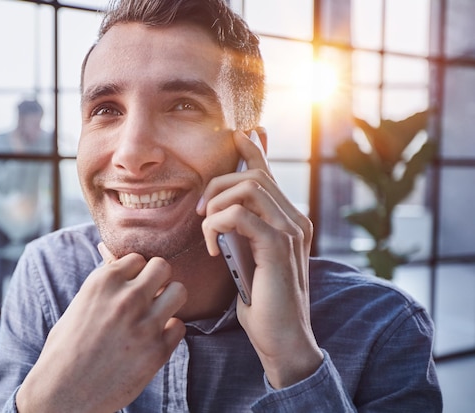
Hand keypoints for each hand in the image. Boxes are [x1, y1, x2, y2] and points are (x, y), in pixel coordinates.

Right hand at [16, 246, 186, 412]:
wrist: (63, 393)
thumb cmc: (65, 349)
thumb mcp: (79, 305)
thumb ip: (105, 286)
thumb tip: (125, 268)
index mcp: (103, 283)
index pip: (138, 258)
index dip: (136, 273)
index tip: (132, 286)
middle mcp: (126, 298)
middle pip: (163, 267)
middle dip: (158, 279)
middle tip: (150, 296)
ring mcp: (145, 324)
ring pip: (179, 290)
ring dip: (170, 301)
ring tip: (157, 314)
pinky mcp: (158, 350)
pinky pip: (180, 326)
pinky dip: (170, 332)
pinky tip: (154, 340)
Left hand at [197, 129, 322, 388]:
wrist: (282, 338)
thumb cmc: (261, 300)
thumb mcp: (248, 257)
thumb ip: (242, 231)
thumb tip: (219, 209)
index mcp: (289, 220)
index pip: (268, 174)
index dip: (252, 149)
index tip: (235, 134)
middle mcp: (295, 220)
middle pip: (253, 176)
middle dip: (217, 186)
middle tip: (199, 212)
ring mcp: (290, 232)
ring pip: (248, 188)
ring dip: (216, 204)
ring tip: (205, 229)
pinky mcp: (278, 247)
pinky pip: (239, 215)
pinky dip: (216, 226)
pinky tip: (213, 249)